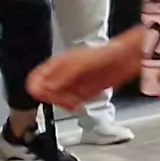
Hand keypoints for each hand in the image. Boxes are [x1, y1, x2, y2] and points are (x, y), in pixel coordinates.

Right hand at [28, 33, 142, 107]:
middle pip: (43, 92)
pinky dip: (72, 106)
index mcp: (55, 65)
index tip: (50, 96)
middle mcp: (61, 75)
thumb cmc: (104, 54)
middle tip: (65, 101)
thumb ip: (62, 75)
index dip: (38, 90)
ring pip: (55, 99)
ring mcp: (71, 84)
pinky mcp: (82, 93)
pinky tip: (80, 104)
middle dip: (52, 98)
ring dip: (62, 104)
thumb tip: (46, 88)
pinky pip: (70, 103)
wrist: (125, 59)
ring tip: (74, 102)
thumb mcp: (79, 63)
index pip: (34, 80)